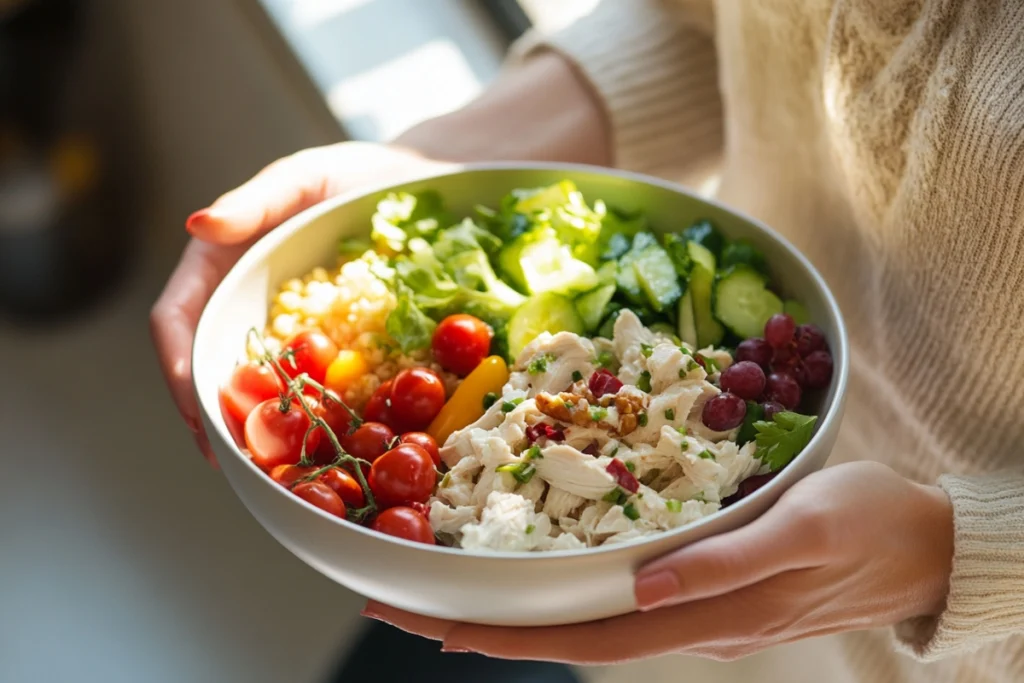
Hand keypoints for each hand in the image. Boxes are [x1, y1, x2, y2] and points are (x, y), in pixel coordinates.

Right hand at [150, 141, 447, 462]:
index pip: (180, 321)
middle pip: (209, 368)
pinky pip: (309, 388)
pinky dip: (307, 421)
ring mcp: (286, 329)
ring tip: (272, 474)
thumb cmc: (358, 177)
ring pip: (255, 387)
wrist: (424, 191)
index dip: (180, 369)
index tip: (196, 411)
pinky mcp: (329, 346)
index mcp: (223, 264)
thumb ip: (256, 201)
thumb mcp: (306, 178)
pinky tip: (322, 450)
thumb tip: (198, 225)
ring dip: (257, 432)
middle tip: (234, 464)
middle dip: (214, 418)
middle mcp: (247, 303)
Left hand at [363, 461, 953, 663]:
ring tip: (459, 596)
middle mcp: (693, 623)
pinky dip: (570, 594)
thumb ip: (725, 562)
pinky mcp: (710, 591)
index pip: (589, 638)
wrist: (925, 546)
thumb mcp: (806, 528)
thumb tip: (643, 588)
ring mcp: (701, 612)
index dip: (508, 638)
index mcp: (710, 614)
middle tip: (414, 610)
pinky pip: (624, 603)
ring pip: (595, 622)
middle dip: (490, 629)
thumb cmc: (870, 525)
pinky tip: (548, 578)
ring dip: (523, 614)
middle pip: (575, 637)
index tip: (435, 629)